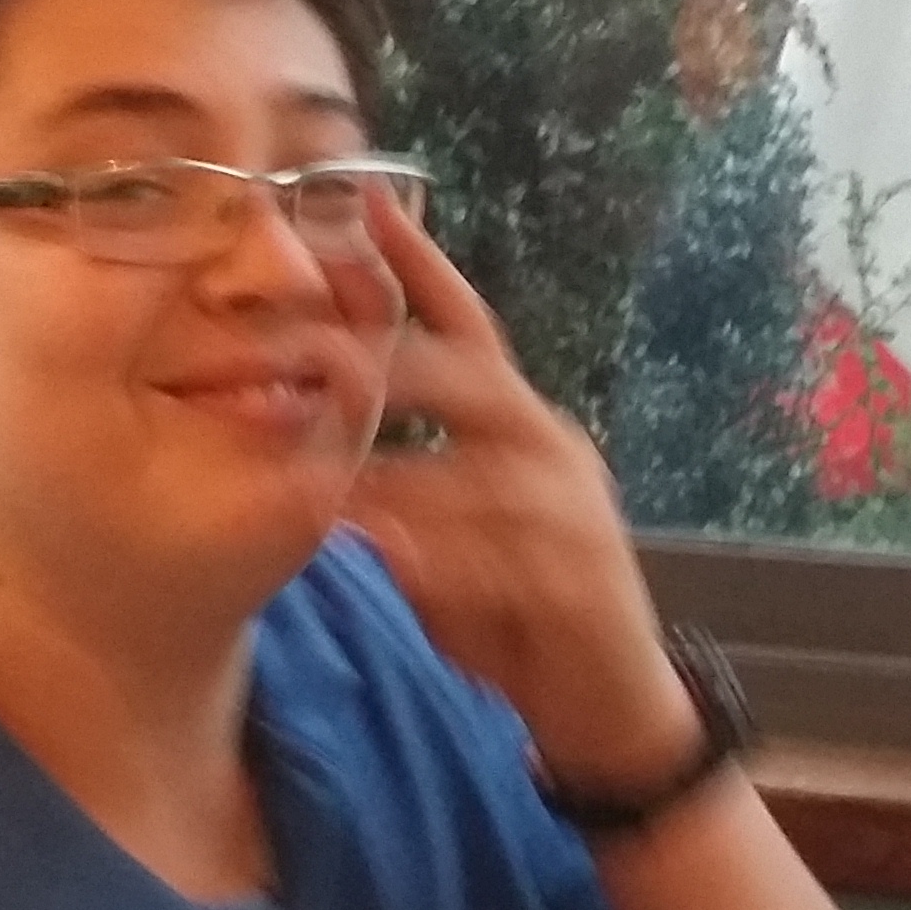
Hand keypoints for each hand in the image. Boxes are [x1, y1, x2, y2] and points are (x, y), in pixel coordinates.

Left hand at [342, 187, 694, 795]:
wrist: (608, 708)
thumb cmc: (516, 616)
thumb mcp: (444, 535)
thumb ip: (391, 483)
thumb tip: (302, 435)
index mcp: (519, 425)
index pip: (470, 325)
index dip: (420, 265)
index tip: (363, 201)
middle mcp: (551, 450)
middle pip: (471, 377)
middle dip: (389, 358)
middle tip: (306, 348)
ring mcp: (574, 512)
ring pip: (481, 466)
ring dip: (400, 469)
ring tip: (325, 466)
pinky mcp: (583, 580)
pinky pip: (506, 556)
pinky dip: (441, 553)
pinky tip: (385, 552)